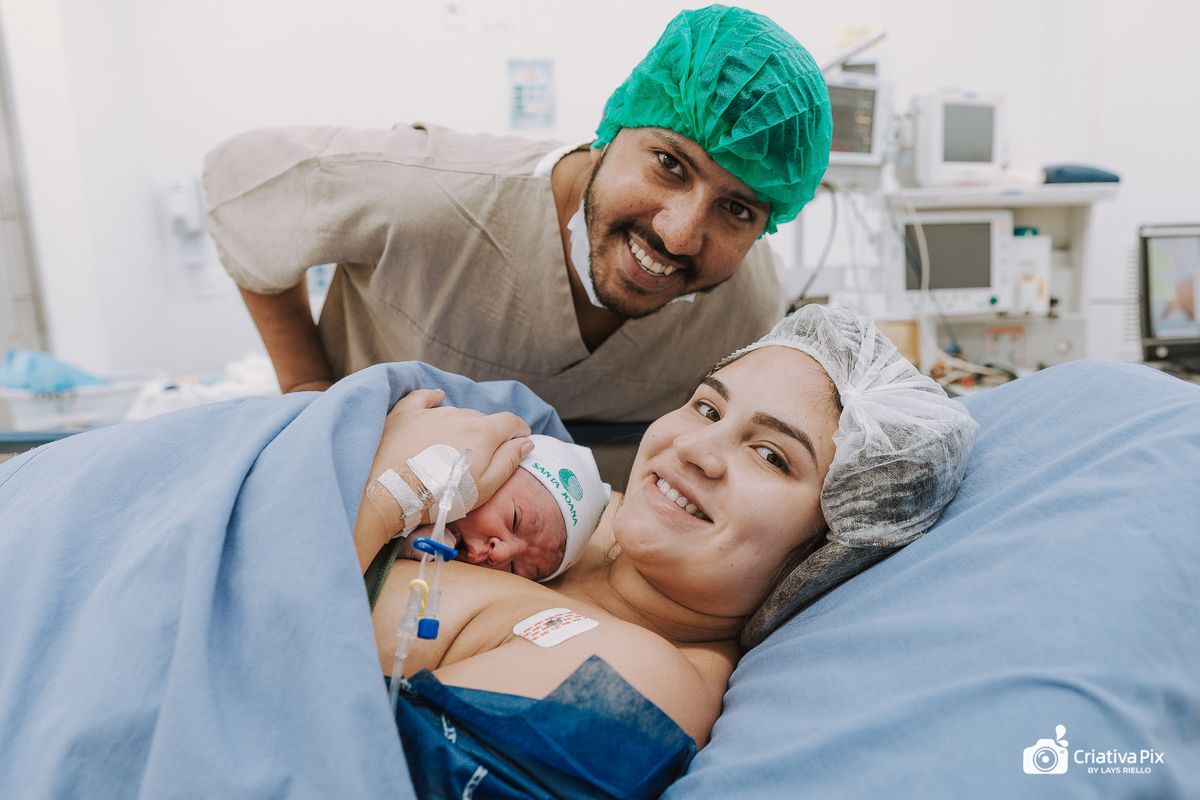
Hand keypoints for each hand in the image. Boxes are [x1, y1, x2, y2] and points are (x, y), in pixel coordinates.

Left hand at [369, 389, 532, 508]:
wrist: (392, 491)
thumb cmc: (442, 494)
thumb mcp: (486, 486)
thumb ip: (509, 461)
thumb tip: (526, 443)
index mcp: (484, 432)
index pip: (511, 421)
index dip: (519, 430)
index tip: (520, 439)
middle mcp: (460, 415)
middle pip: (482, 419)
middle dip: (488, 433)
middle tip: (480, 456)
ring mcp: (431, 412)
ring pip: (456, 412)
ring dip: (461, 425)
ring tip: (453, 446)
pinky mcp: (405, 414)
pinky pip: (423, 398)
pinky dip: (432, 397)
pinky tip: (437, 397)